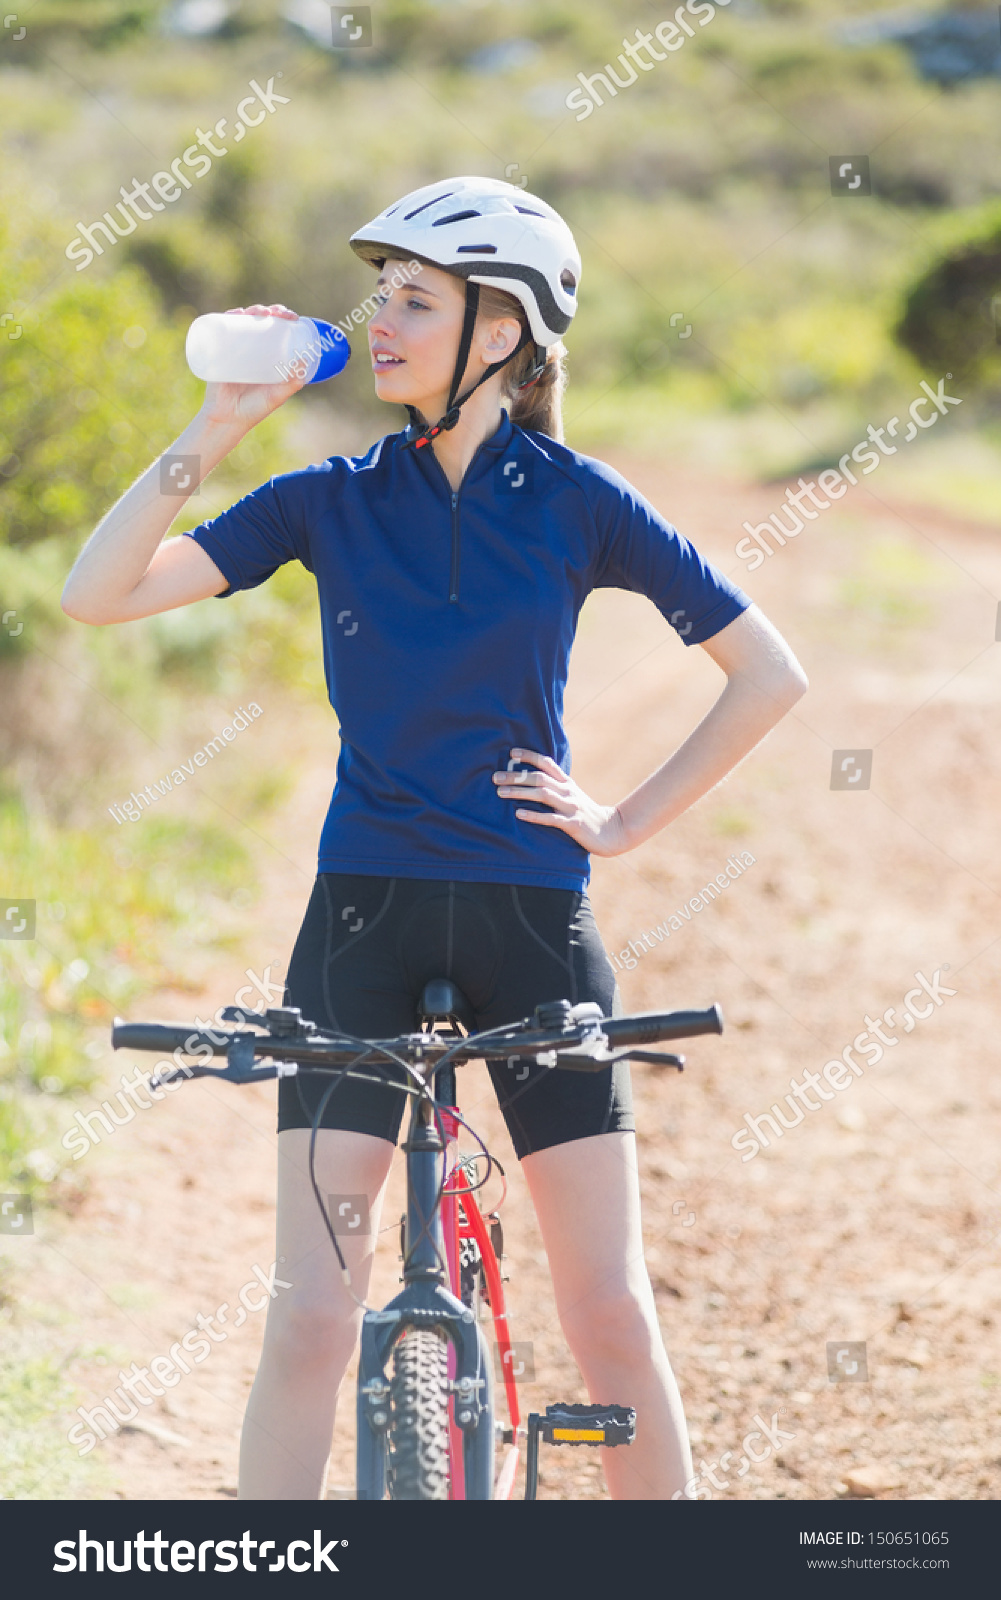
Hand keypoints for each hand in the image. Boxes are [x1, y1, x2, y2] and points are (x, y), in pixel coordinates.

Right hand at [197, 304, 307, 431]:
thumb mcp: (276, 396)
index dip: (285, 318)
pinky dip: (228, 318)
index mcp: (268, 356)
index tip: (292, 317)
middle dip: (269, 310)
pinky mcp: (219, 352)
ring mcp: (235, 349)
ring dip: (250, 310)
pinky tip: (235, 313)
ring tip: (257, 313)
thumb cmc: (254, 409)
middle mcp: (253, 350)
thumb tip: (305, 360)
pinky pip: (222, 330)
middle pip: (261, 322)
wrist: (227, 419)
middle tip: (274, 313)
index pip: (278, 330)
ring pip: (243, 322)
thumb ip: (291, 383)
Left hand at [492, 749, 628, 856]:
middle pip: (539, 778)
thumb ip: (556, 788)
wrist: (612, 831)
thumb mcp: (572, 797)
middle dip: (516, 776)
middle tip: (496, 777)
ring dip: (520, 792)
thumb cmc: (586, 814)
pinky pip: (551, 818)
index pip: (547, 764)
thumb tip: (532, 782)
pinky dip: (534, 815)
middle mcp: (568, 791)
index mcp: (567, 783)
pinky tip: (519, 814)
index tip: (511, 753)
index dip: (529, 756)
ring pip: (543, 795)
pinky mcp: (573, 824)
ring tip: (500, 792)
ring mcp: (571, 807)